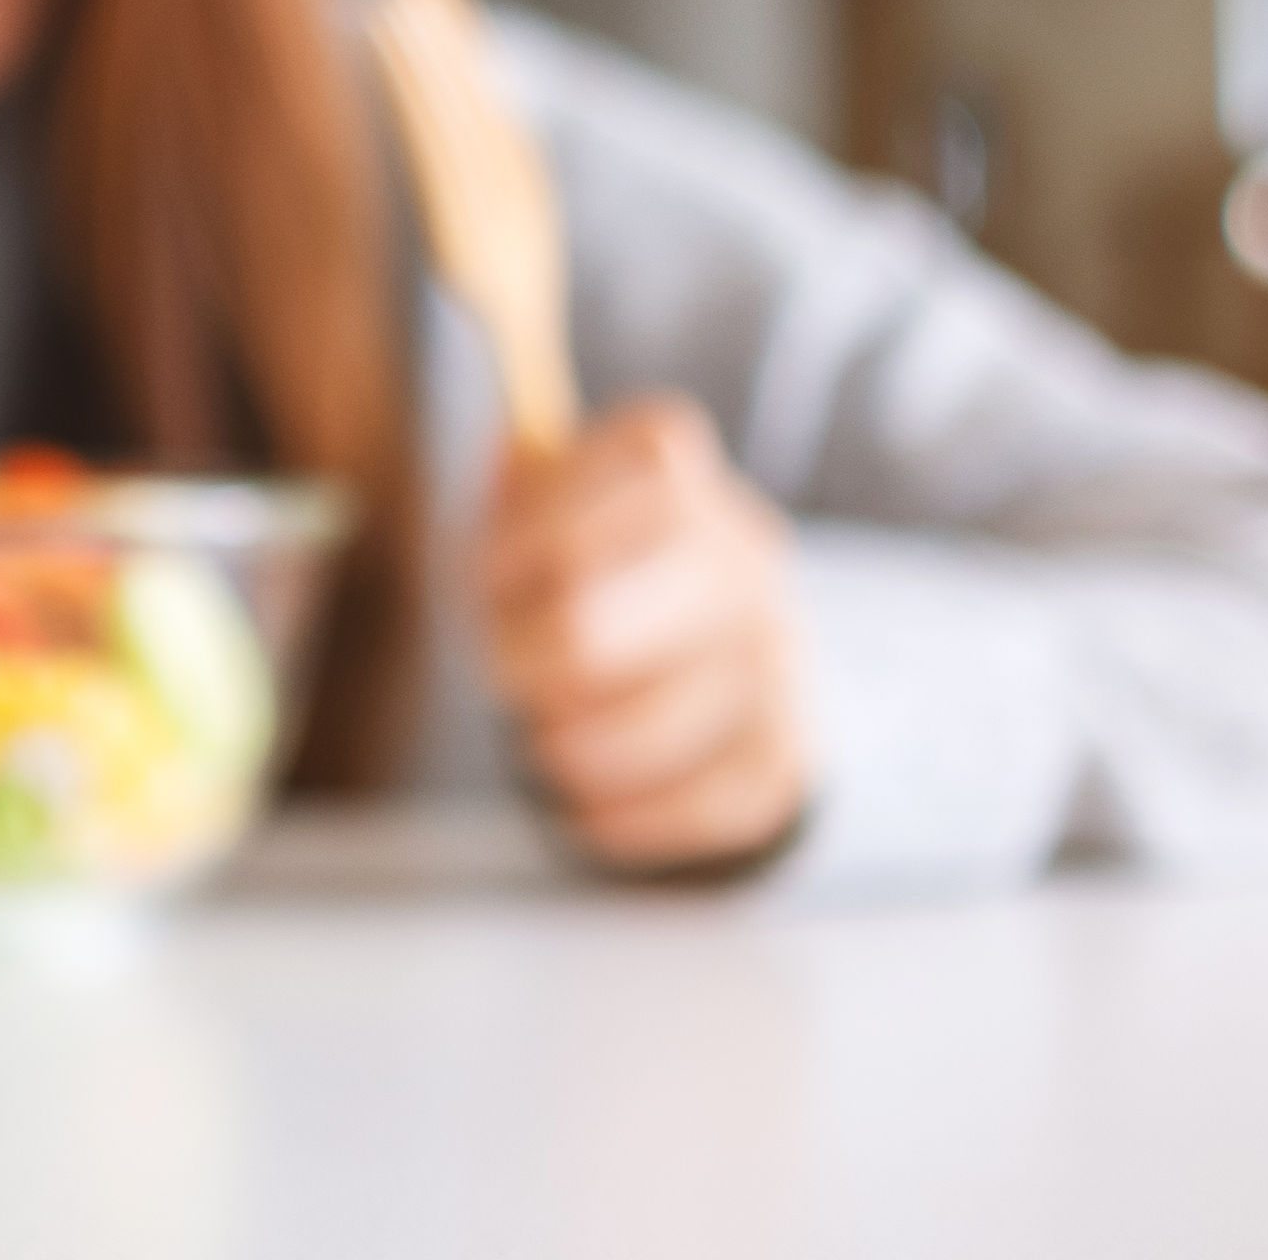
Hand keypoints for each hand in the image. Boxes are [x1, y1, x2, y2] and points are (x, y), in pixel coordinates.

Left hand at [481, 397, 810, 874]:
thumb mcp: (535, 505)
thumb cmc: (582, 567)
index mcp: (673, 476)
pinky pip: (702, 805)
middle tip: (502, 674)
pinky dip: (622, 817)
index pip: (584, 508)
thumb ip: (515, 485)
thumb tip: (516, 451)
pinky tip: (583, 806)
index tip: (482, 582)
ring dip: (566, 749)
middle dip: (520, 664)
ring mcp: (776, 653)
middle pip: (587, 626)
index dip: (517, 542)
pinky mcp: (785, 750)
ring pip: (642, 728)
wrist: (702, 660)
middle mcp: (742, 555)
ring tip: (546, 741)